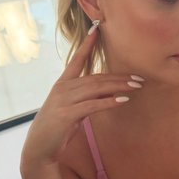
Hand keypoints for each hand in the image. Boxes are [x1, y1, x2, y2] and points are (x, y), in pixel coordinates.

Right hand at [21, 29, 140, 166]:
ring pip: (96, 88)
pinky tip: (123, 100)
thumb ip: (88, 98)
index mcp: (62, 84)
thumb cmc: (57, 129)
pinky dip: (109, 101)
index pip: (76, 60)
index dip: (87, 45)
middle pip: (95, 77)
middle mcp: (62, 88)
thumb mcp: (73, 109)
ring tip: (136, 86)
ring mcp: (63, 100)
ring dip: (118, 86)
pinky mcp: (67, 114)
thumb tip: (110, 91)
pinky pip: (93, 105)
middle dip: (118, 77)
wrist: (39, 148)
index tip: (96, 30)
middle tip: (139, 77)